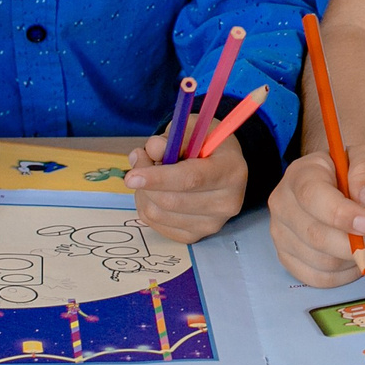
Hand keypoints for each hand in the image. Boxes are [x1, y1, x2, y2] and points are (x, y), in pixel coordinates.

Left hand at [122, 133, 248, 243]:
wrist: (223, 167)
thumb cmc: (207, 144)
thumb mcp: (193, 128)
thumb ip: (173, 137)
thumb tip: (151, 151)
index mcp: (232, 170)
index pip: (191, 179)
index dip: (159, 178)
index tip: (132, 177)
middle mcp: (228, 202)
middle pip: (171, 200)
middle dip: (145, 182)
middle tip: (138, 158)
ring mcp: (213, 223)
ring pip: (159, 214)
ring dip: (143, 192)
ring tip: (147, 173)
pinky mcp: (196, 236)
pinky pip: (157, 224)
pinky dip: (146, 206)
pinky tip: (154, 190)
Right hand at [268, 144, 364, 287]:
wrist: (351, 183)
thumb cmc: (358, 172)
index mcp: (301, 174)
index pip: (312, 196)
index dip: (340, 214)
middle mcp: (284, 204)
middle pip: (315, 235)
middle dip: (355, 246)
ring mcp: (282, 233)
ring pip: (320, 262)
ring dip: (355, 261)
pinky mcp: (289, 258)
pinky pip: (318, 278)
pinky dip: (345, 275)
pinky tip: (359, 260)